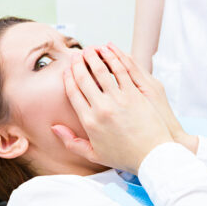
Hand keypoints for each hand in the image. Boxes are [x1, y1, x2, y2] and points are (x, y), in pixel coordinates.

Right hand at [52, 46, 171, 173]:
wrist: (152, 156)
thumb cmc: (124, 157)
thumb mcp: (94, 154)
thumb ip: (71, 141)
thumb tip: (54, 127)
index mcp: (89, 122)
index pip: (73, 93)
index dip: (68, 78)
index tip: (67, 69)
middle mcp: (101, 109)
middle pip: (84, 78)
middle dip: (78, 63)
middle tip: (77, 55)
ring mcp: (119, 100)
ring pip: (102, 71)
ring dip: (94, 56)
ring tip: (91, 48)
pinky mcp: (135, 94)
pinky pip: (122, 71)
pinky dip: (114, 58)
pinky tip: (110, 51)